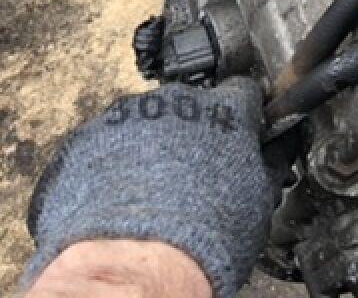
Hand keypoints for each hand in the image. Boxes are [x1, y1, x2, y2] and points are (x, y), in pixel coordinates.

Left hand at [23, 78, 283, 297]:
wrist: (136, 264)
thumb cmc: (201, 239)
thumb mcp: (257, 201)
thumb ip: (263, 165)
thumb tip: (271, 157)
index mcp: (226, 110)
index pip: (244, 92)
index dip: (244, 114)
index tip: (241, 132)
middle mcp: (178, 101)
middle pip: (190, 106)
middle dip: (193, 133)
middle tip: (194, 176)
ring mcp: (128, 116)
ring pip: (145, 124)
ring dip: (151, 148)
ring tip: (153, 194)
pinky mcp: (86, 139)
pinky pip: (104, 145)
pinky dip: (112, 166)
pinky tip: (120, 201)